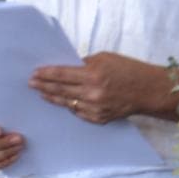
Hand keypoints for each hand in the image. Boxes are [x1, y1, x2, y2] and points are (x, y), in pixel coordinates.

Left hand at [29, 52, 162, 125]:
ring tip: (42, 93)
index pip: (62, 75)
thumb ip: (85, 64)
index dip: (46, 74)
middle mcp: (92, 93)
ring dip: (52, 98)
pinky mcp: (98, 119)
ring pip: (66, 103)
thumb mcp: (106, 58)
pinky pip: (78, 112)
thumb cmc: (128, 70)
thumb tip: (66, 67)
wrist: (147, 90)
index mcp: (93, 74)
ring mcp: (94, 108)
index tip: (34, 73)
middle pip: (60, 90)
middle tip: (31, 83)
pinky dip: (69, 106)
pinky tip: (61, 101)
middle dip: (43, 86)